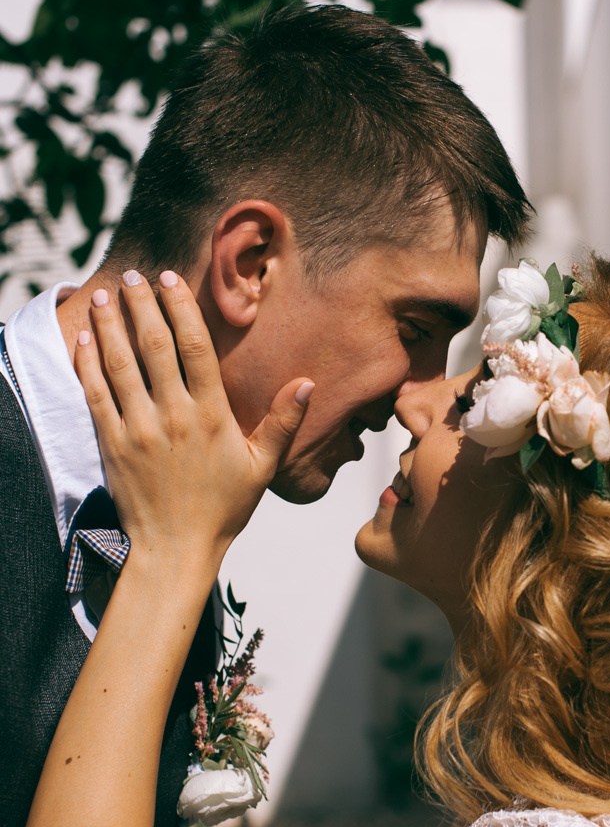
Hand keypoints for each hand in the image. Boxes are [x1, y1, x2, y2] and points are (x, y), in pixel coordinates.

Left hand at [75, 269, 313, 572]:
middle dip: (141, 305)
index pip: (194, 348)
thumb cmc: (224, 508)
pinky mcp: (112, 445)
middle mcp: (175, 416)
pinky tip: (85, 340)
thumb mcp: (263, 466)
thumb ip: (283, 422)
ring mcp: (140, 429)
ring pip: (120, 364)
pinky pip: (96, 395)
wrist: (176, 550)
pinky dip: (88, 364)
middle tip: (133, 276)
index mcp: (212, 416)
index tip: (169, 280)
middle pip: (154, 346)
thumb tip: (308, 383)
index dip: (180, 308)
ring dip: (110, 325)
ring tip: (104, 295)